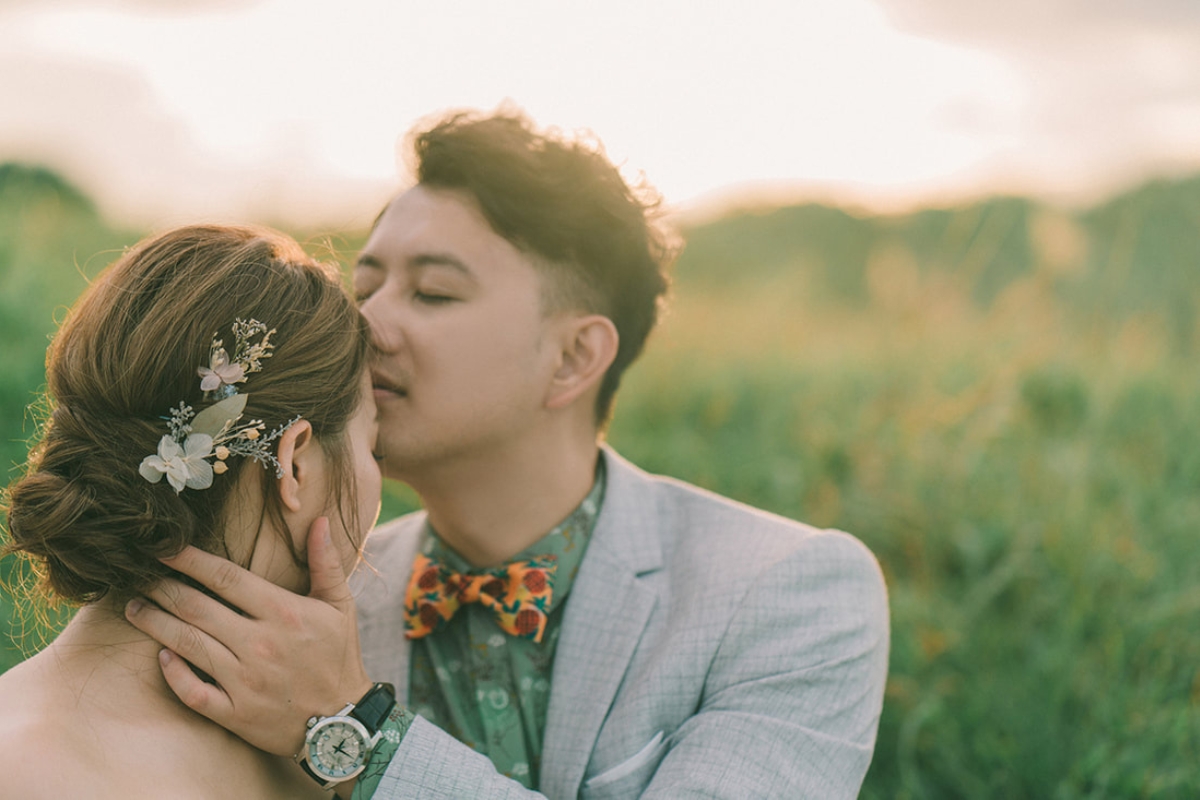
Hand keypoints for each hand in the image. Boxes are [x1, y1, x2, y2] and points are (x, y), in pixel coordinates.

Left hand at [124, 517, 372, 755]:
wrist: (344, 720)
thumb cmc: (339, 657)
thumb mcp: (340, 606)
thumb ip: (326, 563)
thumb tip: (320, 521)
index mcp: (284, 612)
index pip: (226, 578)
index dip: (191, 560)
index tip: (164, 548)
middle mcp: (260, 644)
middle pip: (197, 608)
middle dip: (162, 588)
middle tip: (137, 575)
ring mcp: (245, 681)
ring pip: (188, 645)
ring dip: (156, 623)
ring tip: (134, 607)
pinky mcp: (236, 713)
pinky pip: (193, 692)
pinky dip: (173, 674)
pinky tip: (161, 657)